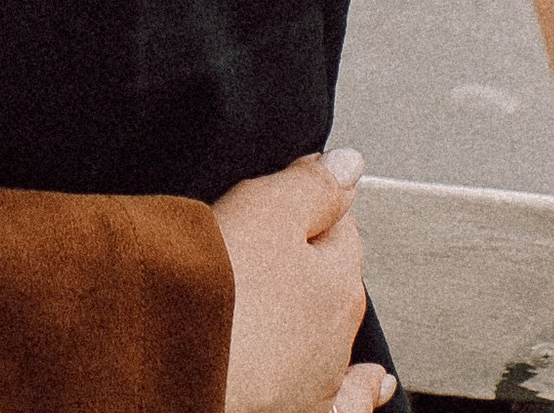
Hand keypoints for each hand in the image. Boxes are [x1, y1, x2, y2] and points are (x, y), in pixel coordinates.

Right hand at [215, 148, 390, 412]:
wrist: (179, 366)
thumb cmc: (217, 293)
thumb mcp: (263, 209)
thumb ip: (310, 185)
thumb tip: (351, 165)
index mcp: (337, 281)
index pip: (339, 225)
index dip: (309, 200)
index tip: (283, 186)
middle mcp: (337, 335)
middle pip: (331, 278)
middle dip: (308, 254)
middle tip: (264, 233)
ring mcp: (320, 378)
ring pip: (330, 332)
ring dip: (316, 310)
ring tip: (289, 294)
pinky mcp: (299, 408)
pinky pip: (346, 401)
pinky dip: (363, 391)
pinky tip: (375, 384)